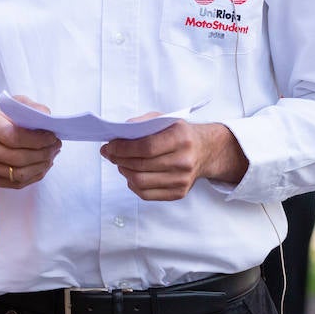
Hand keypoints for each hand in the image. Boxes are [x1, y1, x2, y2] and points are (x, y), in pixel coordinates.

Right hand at [0, 96, 60, 189]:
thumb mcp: (14, 102)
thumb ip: (32, 107)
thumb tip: (48, 118)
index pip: (14, 137)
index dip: (37, 140)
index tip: (52, 137)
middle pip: (17, 158)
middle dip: (43, 154)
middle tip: (56, 146)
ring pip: (18, 174)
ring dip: (40, 167)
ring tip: (51, 156)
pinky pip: (15, 184)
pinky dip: (33, 176)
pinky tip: (42, 165)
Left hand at [100, 122, 247, 200]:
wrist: (204, 150)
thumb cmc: (180, 133)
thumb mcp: (165, 119)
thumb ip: (142, 122)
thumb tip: (119, 133)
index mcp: (181, 138)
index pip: (146, 147)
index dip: (123, 148)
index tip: (110, 146)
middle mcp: (184, 161)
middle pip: (141, 166)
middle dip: (119, 160)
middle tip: (109, 154)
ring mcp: (182, 180)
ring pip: (141, 182)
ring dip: (124, 172)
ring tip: (120, 163)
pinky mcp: (179, 193)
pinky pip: (147, 194)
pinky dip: (133, 185)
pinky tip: (131, 174)